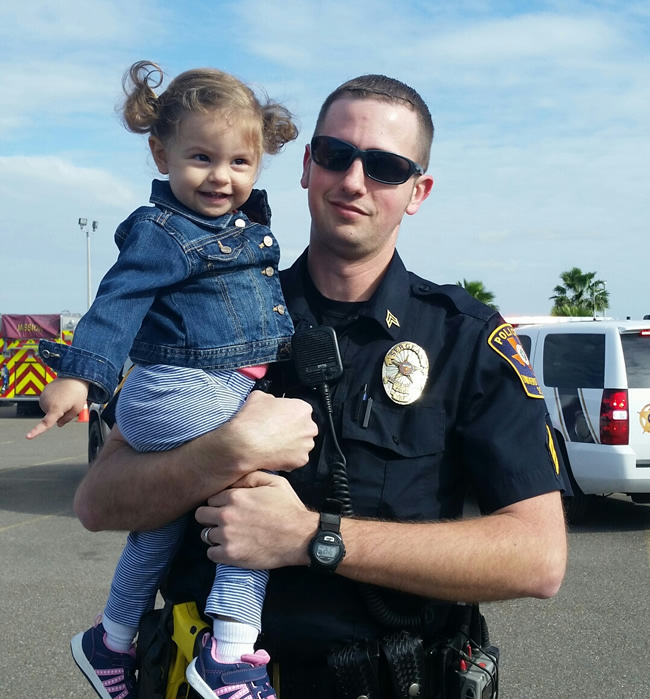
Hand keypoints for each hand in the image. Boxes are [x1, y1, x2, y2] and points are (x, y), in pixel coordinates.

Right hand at [26, 378, 88, 438]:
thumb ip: (67, 419)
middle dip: (60, 414)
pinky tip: (60, 394)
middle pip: (51, 416)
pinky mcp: (43, 393)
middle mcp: (47, 403)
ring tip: (65, 397)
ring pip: (49, 409)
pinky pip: (47, 402)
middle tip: (69, 404)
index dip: (37, 431)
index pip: (46, 423)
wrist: (74, 375)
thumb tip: (59, 424)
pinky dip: (53, 401)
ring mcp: (43, 397)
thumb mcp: (77, 408)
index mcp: (56, 408)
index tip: (28, 436)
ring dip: (56, 406)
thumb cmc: (77, 391)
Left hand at [195, 471, 315, 569]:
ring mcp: (226, 536)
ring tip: (229, 535)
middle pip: (201, 515)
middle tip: (225, 520)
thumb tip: (234, 478)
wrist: (300, 537)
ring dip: (215, 534)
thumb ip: (251, 476)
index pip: (211, 498)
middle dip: (211, 516)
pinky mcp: (230, 555)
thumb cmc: (288, 508)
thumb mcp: (275, 483)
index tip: (228, 507)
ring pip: (205, 534)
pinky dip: (218, 551)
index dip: (220, 502)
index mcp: (235, 497)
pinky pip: (210, 553)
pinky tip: (230, 547)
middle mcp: (226, 516)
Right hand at [200, 390, 316, 474]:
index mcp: (302, 409)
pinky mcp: (301, 460)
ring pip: (301, 444)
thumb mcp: (258, 396)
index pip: (298, 411)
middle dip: (292, 430)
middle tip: (276, 433)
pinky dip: (287, 458)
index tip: (279, 419)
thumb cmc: (252, 422)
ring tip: (274, 444)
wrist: (244, 444)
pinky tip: (274, 454)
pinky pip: (296, 458)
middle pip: (302, 428)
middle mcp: (309, 427)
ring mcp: (306, 445)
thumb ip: (270, 398)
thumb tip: (270, 402)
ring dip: (290, 444)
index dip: (287, 415)